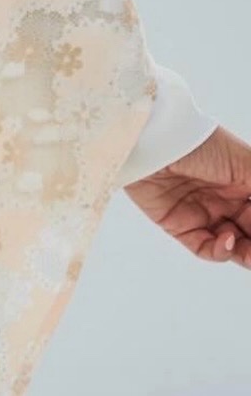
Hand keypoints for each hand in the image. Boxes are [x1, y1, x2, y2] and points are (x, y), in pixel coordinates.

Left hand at [123, 125, 250, 267]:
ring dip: (245, 254)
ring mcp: (203, 213)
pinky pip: (205, 248)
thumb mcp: (245, 164)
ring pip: (232, 246)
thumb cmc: (201, 143)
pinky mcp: (179, 225)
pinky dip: (219, 251)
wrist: (153, 141)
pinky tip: (227, 240)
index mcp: (242, 182)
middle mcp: (225, 199)